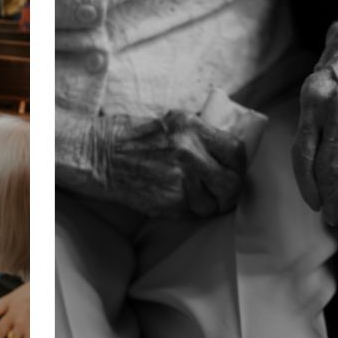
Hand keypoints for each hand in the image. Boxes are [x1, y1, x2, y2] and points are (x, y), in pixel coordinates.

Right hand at [98, 110, 247, 217]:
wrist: (98, 155)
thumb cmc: (134, 137)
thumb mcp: (173, 122)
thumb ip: (202, 136)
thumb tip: (232, 153)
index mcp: (191, 128)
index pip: (236, 151)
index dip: (239, 165)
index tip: (234, 170)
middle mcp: (188, 153)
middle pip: (232, 183)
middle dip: (232, 191)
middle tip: (225, 192)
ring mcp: (178, 180)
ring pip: (215, 205)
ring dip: (211, 205)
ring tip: (199, 197)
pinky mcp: (167, 203)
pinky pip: (195, 215)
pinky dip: (192, 212)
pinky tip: (180, 201)